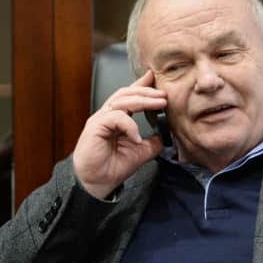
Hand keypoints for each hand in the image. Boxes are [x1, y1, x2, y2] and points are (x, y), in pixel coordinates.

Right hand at [72, 70, 166, 198]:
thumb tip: (166, 134)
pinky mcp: (95, 127)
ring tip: (160, 104)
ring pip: (122, 100)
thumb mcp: (141, 152)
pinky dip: (130, 125)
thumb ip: (152, 141)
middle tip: (164, 94)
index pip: (129, 96)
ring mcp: (100, 120)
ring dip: (143, 100)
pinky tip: (138, 137)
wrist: (98, 183)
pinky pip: (115, 117)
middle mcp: (106, 116)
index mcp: (115, 119)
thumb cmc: (112, 167)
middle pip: (126, 94)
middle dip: (146, 91)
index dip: (141, 85)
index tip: (155, 78)